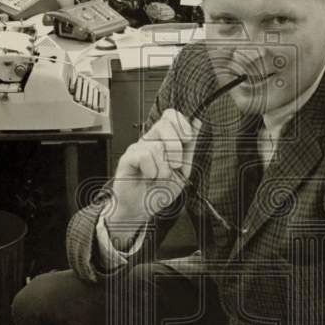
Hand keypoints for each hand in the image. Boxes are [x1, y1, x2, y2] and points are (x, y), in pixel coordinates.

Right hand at [106, 109, 200, 228]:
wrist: (144, 209)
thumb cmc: (160, 189)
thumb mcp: (184, 168)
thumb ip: (190, 146)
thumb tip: (197, 122)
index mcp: (163, 139)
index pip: (171, 115)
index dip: (182, 124)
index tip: (187, 141)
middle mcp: (149, 140)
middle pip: (164, 124)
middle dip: (176, 147)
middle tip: (175, 165)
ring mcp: (137, 148)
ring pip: (156, 146)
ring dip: (164, 168)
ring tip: (160, 177)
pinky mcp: (127, 159)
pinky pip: (144, 156)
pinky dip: (152, 171)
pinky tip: (149, 177)